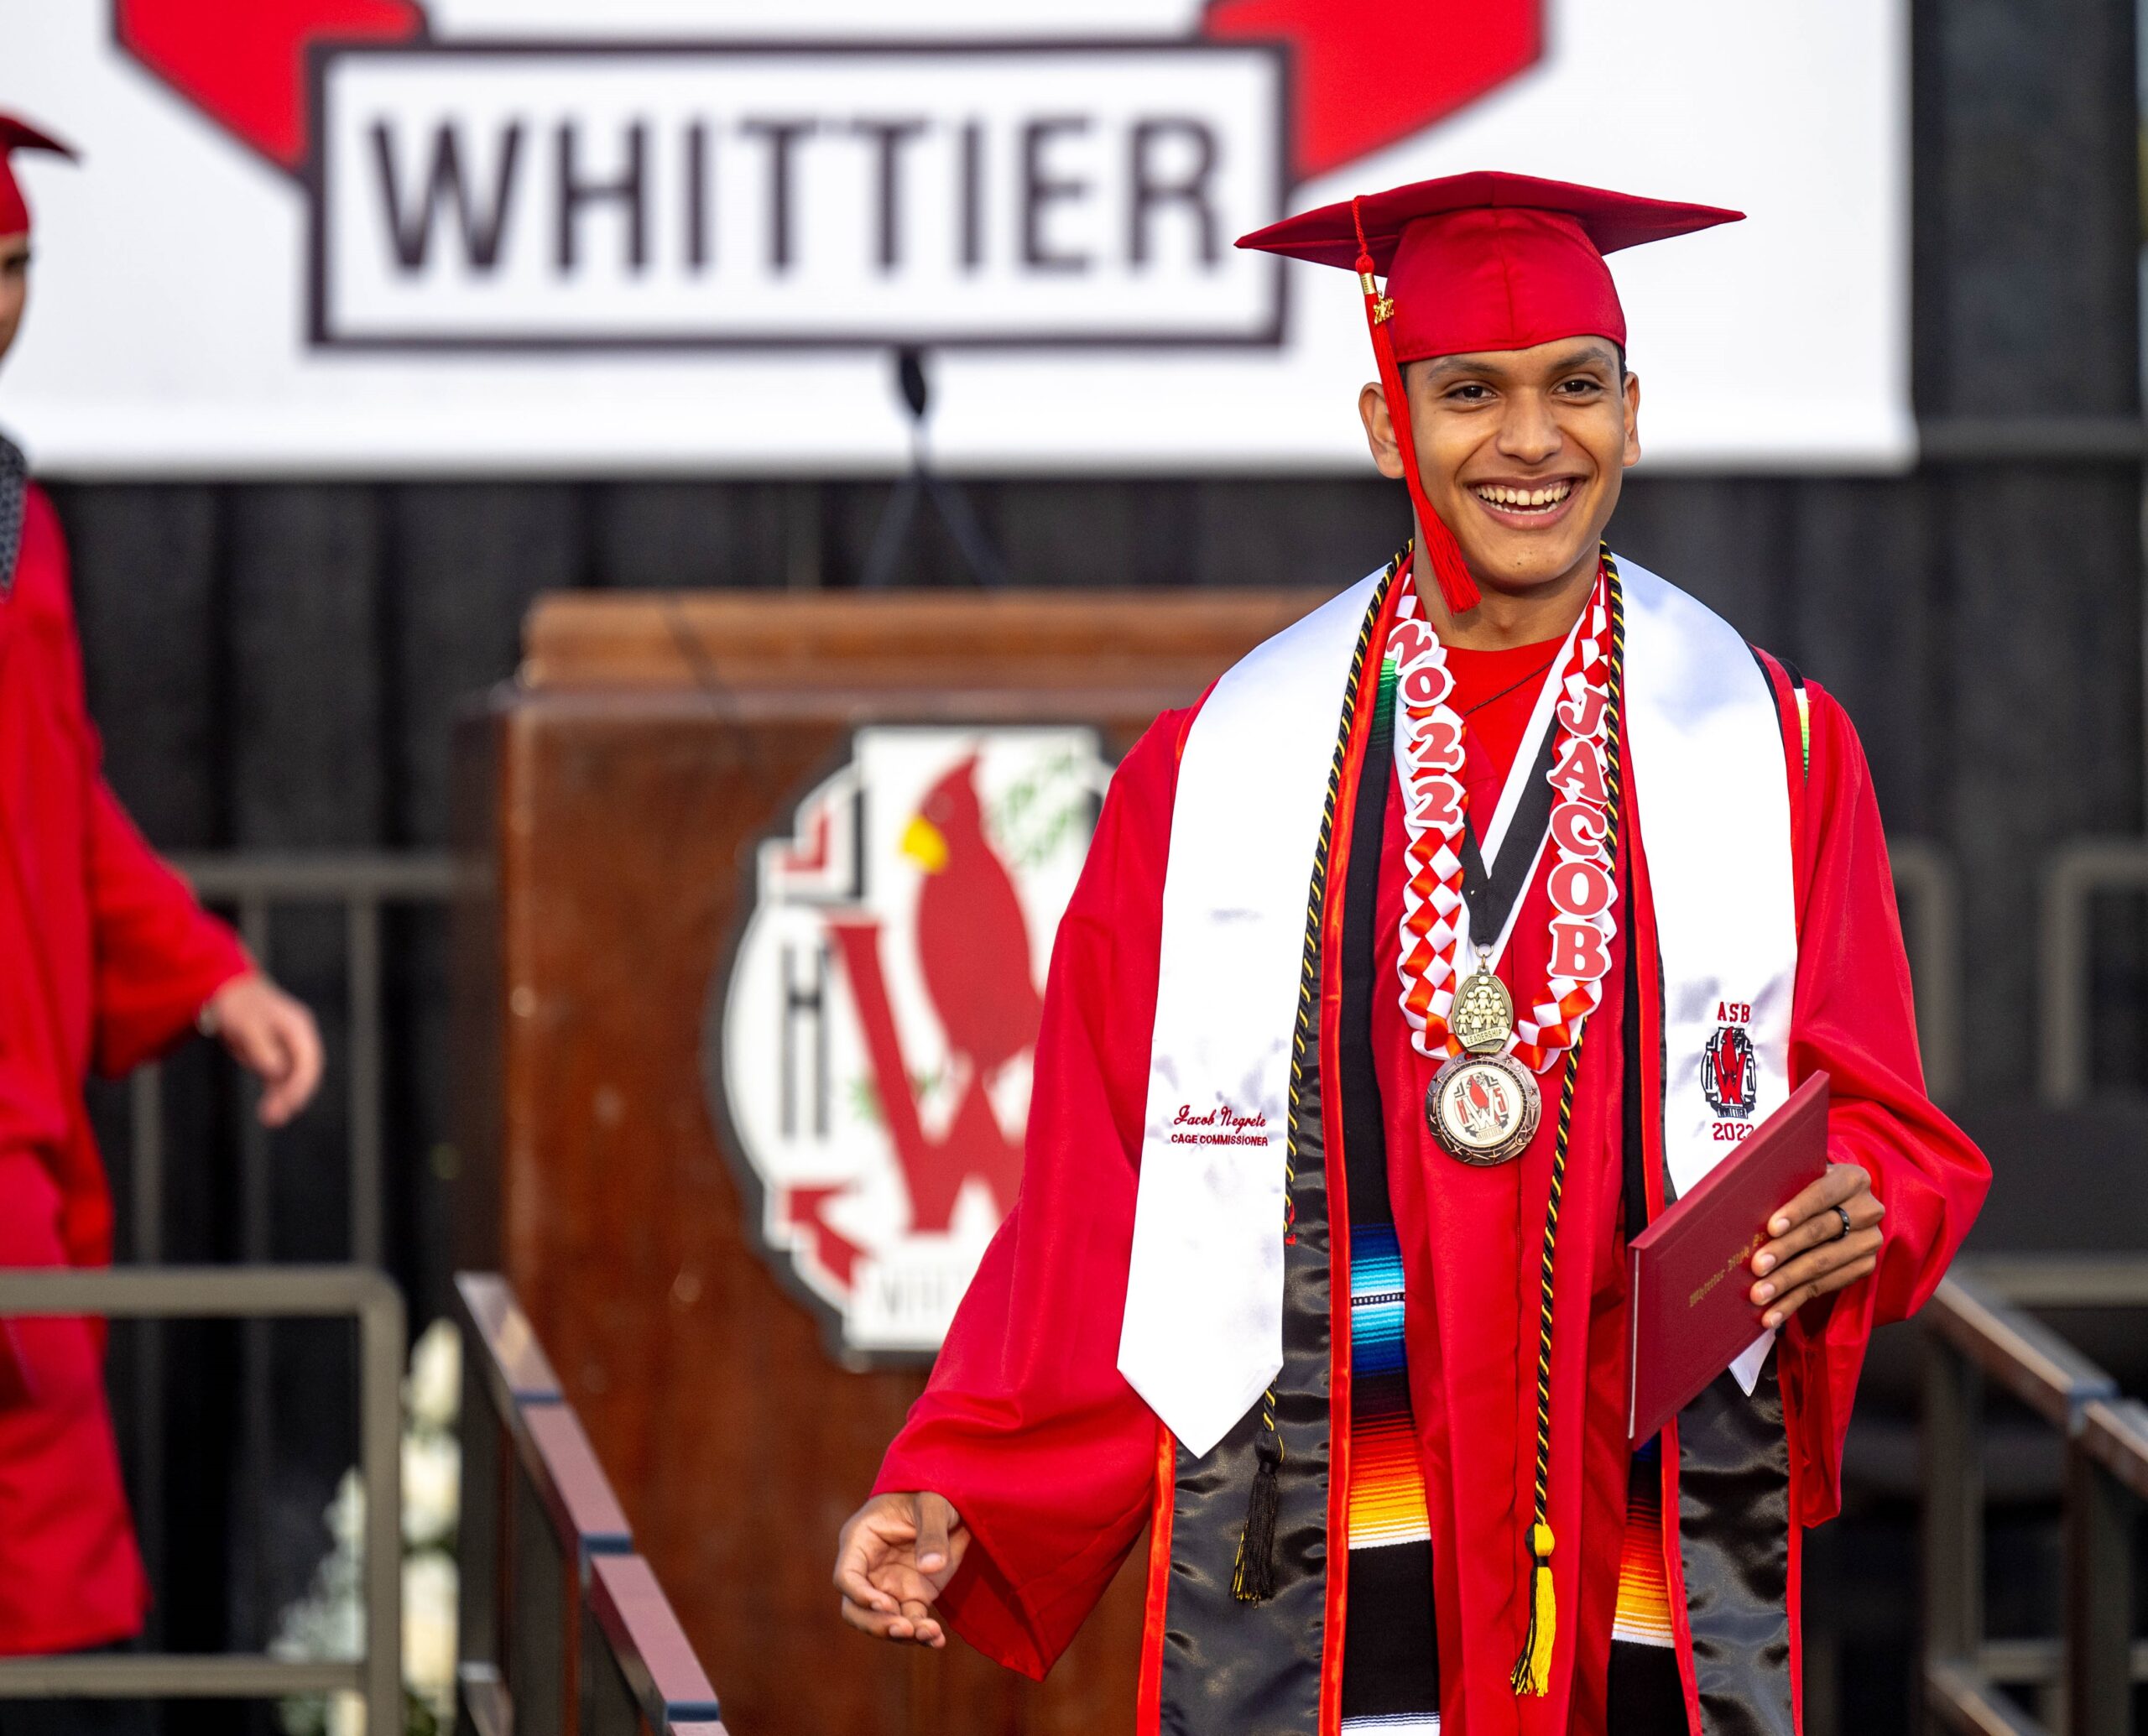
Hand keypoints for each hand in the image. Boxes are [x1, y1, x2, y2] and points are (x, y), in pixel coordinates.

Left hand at [204, 974, 323, 1127]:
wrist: (226, 991)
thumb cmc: (238, 1005)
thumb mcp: (248, 1024)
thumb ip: (263, 1047)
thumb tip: (277, 1072)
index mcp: (299, 1027)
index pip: (309, 1062)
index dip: (301, 1085)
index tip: (289, 1105)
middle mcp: (299, 1039)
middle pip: (305, 1073)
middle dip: (293, 1097)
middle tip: (275, 1119)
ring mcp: (288, 1047)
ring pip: (292, 1078)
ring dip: (283, 1099)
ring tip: (270, 1120)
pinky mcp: (275, 1054)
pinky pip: (280, 1078)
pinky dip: (276, 1093)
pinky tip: (268, 1109)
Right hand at [834, 1491, 968, 1647]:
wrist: (951, 1500)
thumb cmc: (932, 1491)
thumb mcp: (933, 1503)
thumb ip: (932, 1533)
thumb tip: (930, 1569)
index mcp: (861, 1540)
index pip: (846, 1576)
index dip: (859, 1594)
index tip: (884, 1603)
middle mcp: (869, 1568)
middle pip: (855, 1609)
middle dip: (876, 1624)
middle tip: (904, 1628)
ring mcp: (889, 1584)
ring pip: (882, 1621)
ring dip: (902, 1634)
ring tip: (930, 1634)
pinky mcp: (911, 1595)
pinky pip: (910, 1622)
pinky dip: (922, 1635)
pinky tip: (937, 1640)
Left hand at [1749, 1162, 1884, 1328]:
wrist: (1839, 1204)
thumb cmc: (1806, 1187)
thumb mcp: (1801, 1178)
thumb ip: (1783, 1185)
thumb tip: (1740, 1201)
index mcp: (1852, 1179)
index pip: (1822, 1195)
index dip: (1797, 1211)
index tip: (1771, 1228)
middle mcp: (1867, 1210)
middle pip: (1820, 1233)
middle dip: (1785, 1252)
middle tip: (1756, 1267)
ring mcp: (1869, 1241)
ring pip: (1822, 1264)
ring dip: (1787, 1283)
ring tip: (1759, 1295)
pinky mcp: (1863, 1268)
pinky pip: (1824, 1288)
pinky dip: (1794, 1302)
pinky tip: (1772, 1314)